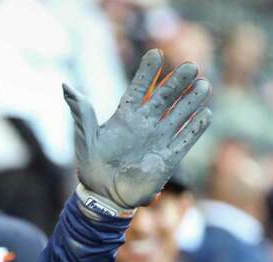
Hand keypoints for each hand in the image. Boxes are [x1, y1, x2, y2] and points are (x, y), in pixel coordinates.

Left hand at [64, 49, 210, 212]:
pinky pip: (186, 140)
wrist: (103, 198)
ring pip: (180, 114)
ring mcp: (159, 139)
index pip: (139, 88)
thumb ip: (82, 113)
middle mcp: (146, 124)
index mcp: (125, 117)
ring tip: (204, 85)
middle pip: (165, 97)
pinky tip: (206, 114)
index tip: (155, 54)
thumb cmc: (92, 168)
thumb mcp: (85, 139)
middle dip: (178, 82)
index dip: (147, 72)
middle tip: (190, 66)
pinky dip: (195, 128)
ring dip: (191, 100)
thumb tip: (66, 87)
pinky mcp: (168, 158)